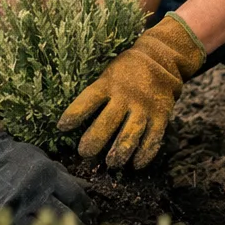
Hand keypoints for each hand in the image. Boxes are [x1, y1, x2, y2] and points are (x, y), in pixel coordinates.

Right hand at [0, 114, 96, 224]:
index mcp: (48, 174)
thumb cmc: (14, 158)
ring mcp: (19, 207)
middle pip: (65, 216)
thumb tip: (89, 188)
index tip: (94, 216)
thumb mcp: (42, 160)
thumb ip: (63, 176)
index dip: (87, 208)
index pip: (76, 196)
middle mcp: (36, 192)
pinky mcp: (4, 219)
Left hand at [57, 13, 204, 168]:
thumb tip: (74, 120)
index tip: (62, 126)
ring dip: (119, 152)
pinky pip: (153, 139)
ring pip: (130, 134)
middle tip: (84, 152)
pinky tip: (136, 165)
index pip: (88, 99)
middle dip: (94, 140)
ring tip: (111, 163)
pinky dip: (145, 154)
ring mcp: (144, 107)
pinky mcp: (160, 116)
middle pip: (108, 121)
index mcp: (109, 83)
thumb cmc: (126, 71)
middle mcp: (126, 96)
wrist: (163, 59)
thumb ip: (98, 94)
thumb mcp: (109, 74)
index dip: (75, 113)